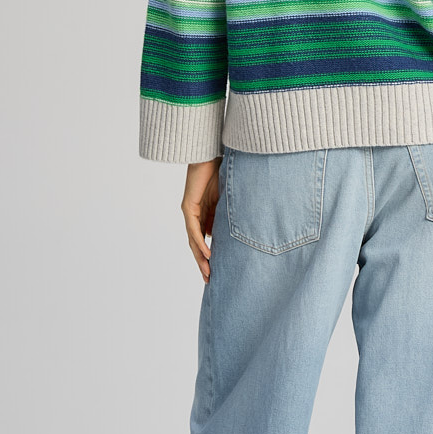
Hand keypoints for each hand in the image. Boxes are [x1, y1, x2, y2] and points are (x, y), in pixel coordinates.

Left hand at [182, 157, 221, 281]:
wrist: (209, 153)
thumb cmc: (223, 170)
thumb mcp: (232, 197)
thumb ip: (233, 212)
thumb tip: (245, 229)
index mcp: (207, 214)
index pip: (208, 240)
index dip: (213, 255)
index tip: (222, 269)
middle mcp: (197, 215)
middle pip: (198, 245)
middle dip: (205, 263)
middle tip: (211, 280)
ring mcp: (191, 212)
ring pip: (194, 241)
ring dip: (201, 258)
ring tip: (208, 273)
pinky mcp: (188, 207)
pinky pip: (193, 229)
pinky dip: (200, 243)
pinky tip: (207, 255)